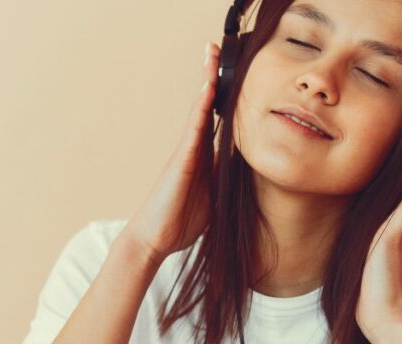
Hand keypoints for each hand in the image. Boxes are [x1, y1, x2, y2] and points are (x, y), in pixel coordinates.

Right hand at [121, 42, 219, 266]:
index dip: (226, 95)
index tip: (236, 72)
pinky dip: (202, 107)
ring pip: (199, 109)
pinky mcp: (181, 160)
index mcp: (203, 155)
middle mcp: (193, 147)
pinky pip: (194, 129)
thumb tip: (245, 166)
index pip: (218, 118)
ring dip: (207, 81)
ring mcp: (186, 151)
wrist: (156, 238)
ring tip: (213, 54)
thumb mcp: (215, 195)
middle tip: (220, 48)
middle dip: (213, 77)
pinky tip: (209, 89)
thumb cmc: (181, 219)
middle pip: (207, 105)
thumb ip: (226, 177)